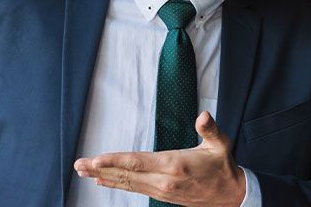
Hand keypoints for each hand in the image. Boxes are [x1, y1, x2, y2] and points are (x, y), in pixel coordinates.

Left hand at [74, 112, 245, 206]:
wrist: (231, 196)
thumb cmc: (223, 167)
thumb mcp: (220, 145)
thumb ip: (209, 129)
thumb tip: (203, 116)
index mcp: (174, 165)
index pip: (137, 162)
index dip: (114, 160)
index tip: (95, 159)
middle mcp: (164, 181)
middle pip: (126, 174)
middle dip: (100, 168)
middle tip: (79, 165)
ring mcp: (161, 191)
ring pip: (127, 183)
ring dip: (104, 176)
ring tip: (83, 171)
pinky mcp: (162, 196)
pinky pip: (134, 189)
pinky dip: (117, 184)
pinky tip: (103, 181)